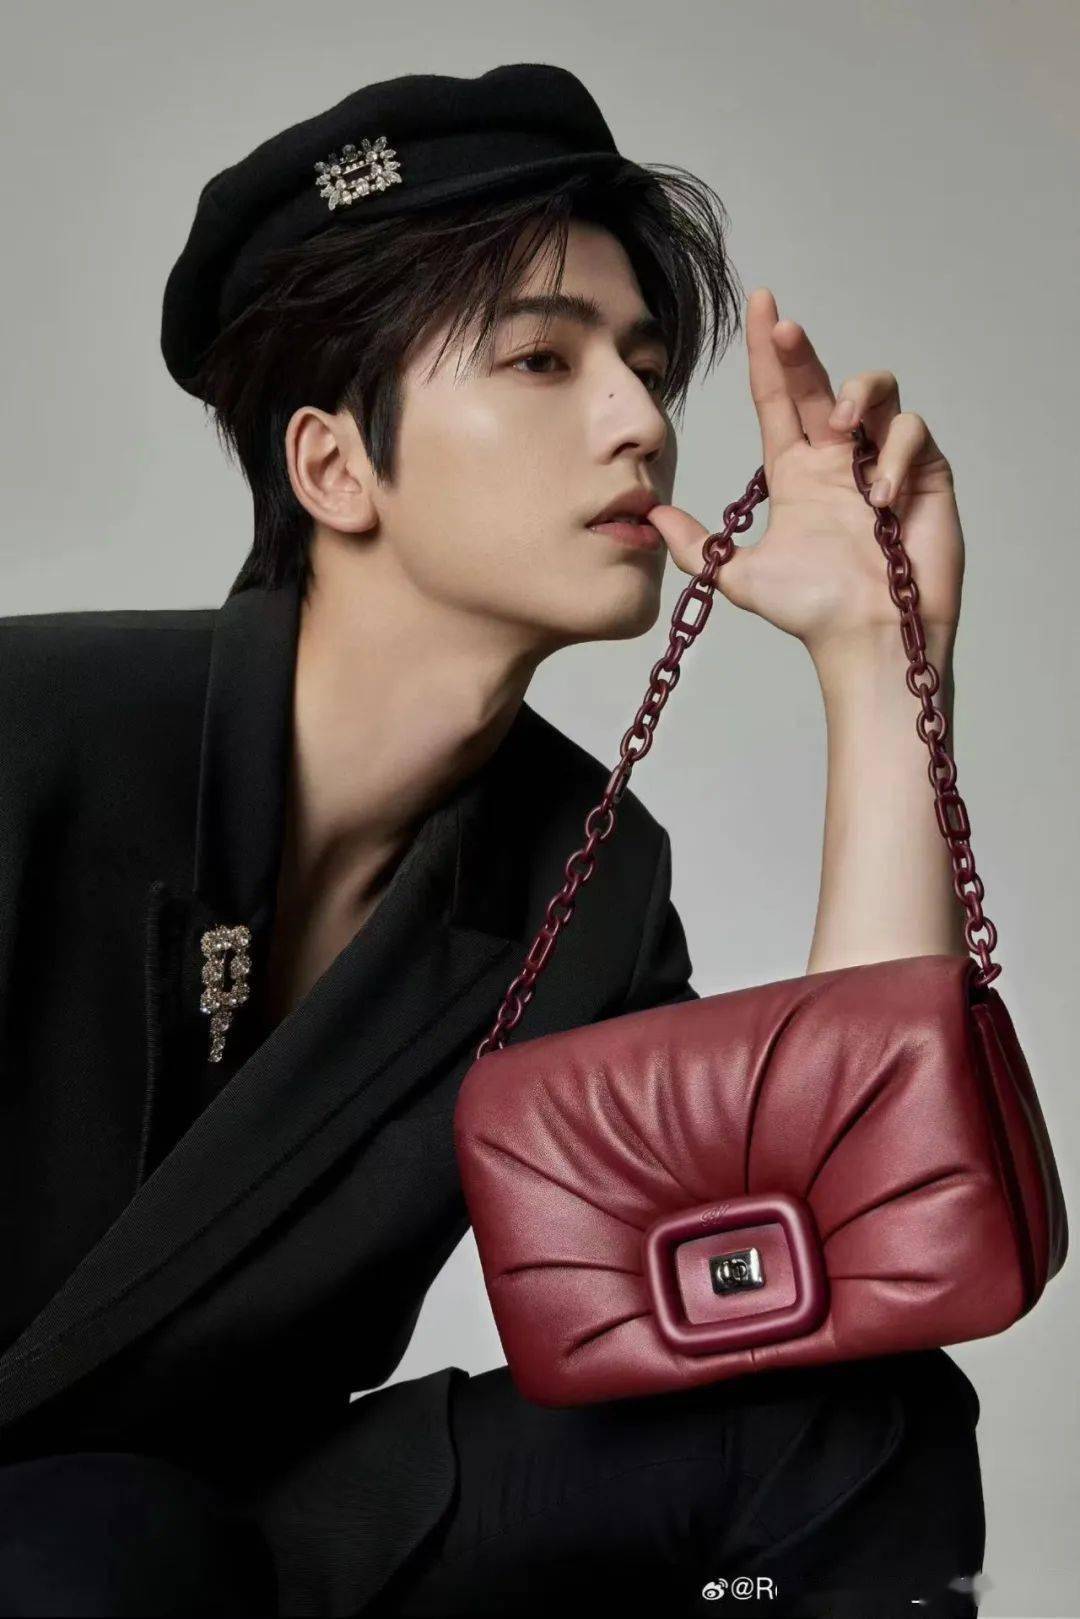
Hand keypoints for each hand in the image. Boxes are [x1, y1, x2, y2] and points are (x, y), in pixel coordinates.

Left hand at [647, 288, 963, 660]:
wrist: (865, 640)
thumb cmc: (812, 610)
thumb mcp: (737, 574)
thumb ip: (696, 545)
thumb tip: (648, 518)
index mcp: (797, 470)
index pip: (778, 397)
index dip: (769, 352)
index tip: (761, 305)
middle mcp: (839, 457)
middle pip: (820, 380)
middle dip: (801, 350)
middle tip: (782, 328)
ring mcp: (883, 462)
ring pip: (877, 391)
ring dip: (856, 396)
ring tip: (839, 431)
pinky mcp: (926, 475)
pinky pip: (912, 432)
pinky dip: (896, 454)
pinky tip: (881, 497)